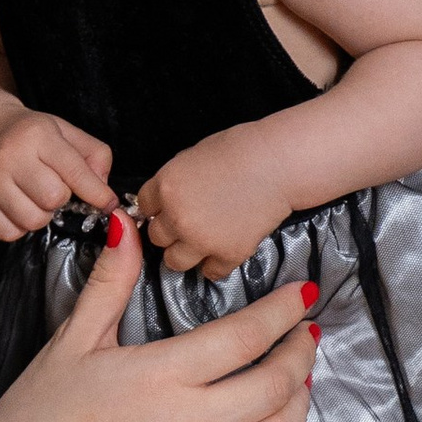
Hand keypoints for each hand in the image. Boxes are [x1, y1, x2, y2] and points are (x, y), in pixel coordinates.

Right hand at [0, 99, 114, 242]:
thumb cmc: (30, 135)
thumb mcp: (66, 132)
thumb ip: (95, 156)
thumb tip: (103, 191)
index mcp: (37, 134)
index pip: (76, 173)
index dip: (98, 194)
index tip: (108, 204)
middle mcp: (10, 155)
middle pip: (53, 200)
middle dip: (61, 199)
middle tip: (55, 188)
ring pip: (33, 221)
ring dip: (41, 214)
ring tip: (35, 196)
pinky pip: (9, 233)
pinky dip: (19, 226)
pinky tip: (18, 205)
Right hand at [0, 222, 317, 421]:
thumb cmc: (36, 416)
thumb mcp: (72, 340)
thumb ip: (110, 282)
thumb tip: (126, 224)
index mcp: (160, 375)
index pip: (246, 335)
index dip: (283, 311)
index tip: (302, 295)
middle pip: (274, 384)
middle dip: (300, 353)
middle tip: (305, 335)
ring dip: (299, 404)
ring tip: (297, 381)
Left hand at [136, 128, 291, 280]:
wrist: (277, 164)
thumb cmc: (240, 150)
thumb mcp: (192, 156)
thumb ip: (174, 182)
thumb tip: (166, 199)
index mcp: (166, 187)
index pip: (143, 207)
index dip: (158, 207)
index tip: (169, 207)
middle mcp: (177, 217)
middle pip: (156, 237)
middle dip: (170, 231)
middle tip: (190, 221)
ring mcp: (201, 240)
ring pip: (174, 262)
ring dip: (186, 252)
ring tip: (202, 240)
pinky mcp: (227, 255)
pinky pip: (210, 272)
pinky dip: (216, 263)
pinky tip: (224, 248)